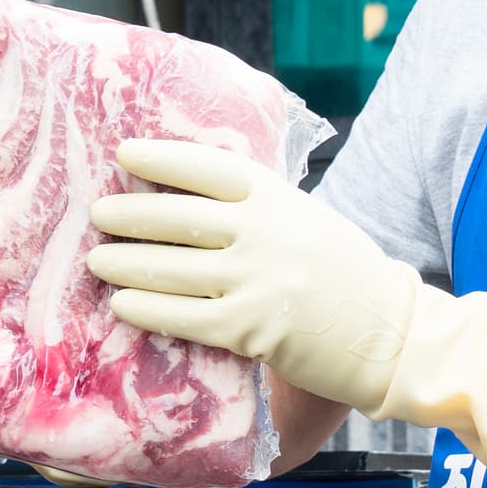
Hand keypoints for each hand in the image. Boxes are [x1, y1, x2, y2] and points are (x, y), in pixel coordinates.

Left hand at [84, 140, 423, 412]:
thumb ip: (260, 209)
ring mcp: (257, 281)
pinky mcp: (250, 329)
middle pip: (179, 218)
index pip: (209, 169)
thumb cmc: (347, 276)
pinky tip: (121, 304)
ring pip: (172, 268)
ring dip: (127, 263)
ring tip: (98, 260)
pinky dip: (146, 309)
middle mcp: (266, 233)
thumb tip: (194, 197)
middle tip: (97, 213)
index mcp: (280, 199)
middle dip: (130, 214)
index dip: (162, 159)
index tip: (124, 153)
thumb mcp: (308, 221)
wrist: (390, 334)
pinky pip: (183, 316)